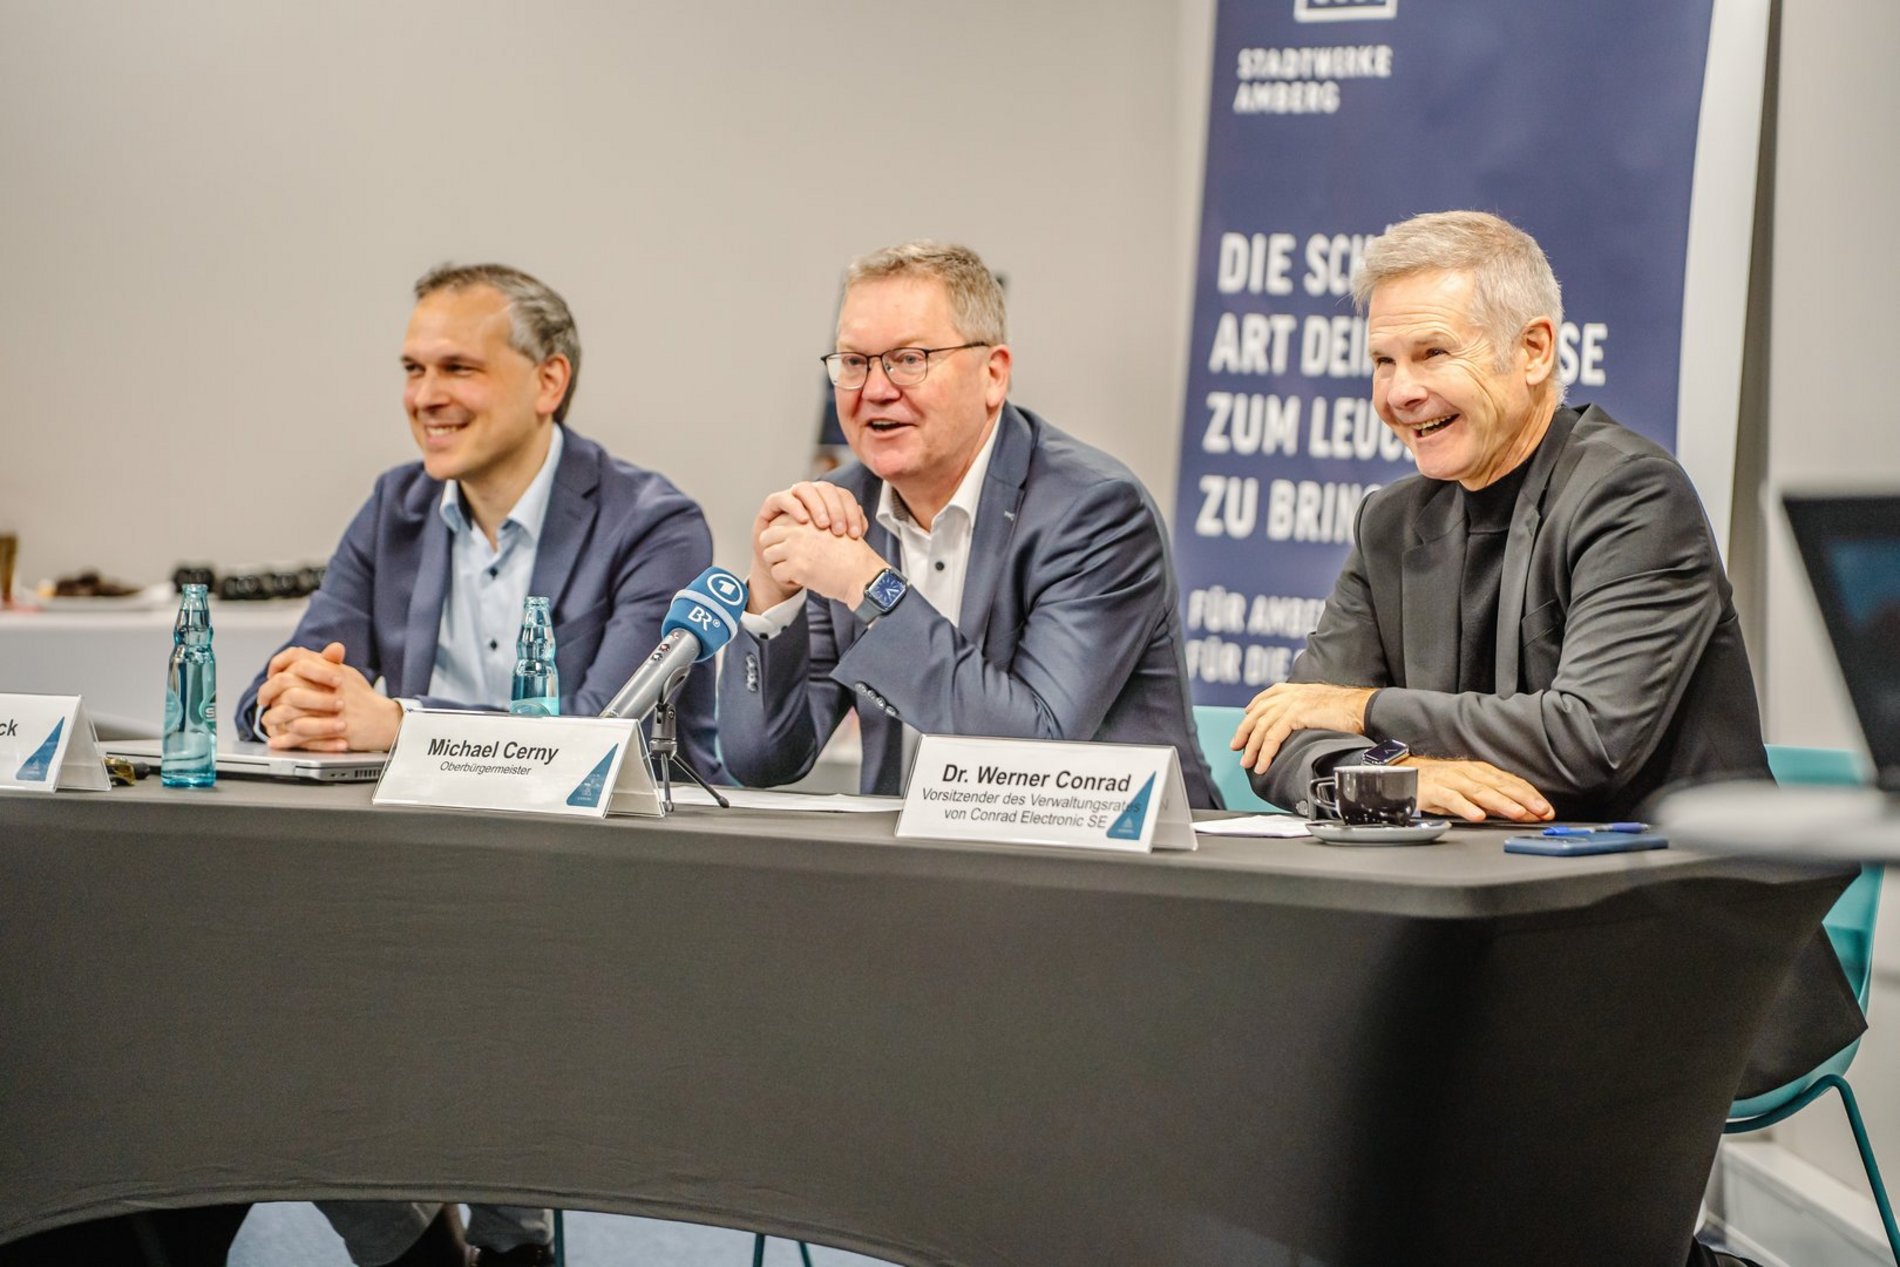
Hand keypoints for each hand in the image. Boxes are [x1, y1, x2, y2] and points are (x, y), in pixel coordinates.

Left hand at [256, 642, 402, 751]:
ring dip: (273, 716)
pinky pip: (300, 735)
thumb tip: (300, 656)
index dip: (279, 663)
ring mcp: (329, 709)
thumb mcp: (347, 674)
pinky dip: (284, 739)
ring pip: (288, 710)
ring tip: (268, 721)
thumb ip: (325, 664)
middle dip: (268, 692)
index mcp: (332, 669)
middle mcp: (328, 686)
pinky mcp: (331, 731)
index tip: (272, 674)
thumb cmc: (365, 700)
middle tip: (263, 700)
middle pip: (286, 682)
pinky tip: (276, 740)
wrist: (386, 721)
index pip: (297, 656)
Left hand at [747, 482, 869, 610]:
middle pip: (766, 538)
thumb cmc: (851, 555)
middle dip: (775, 550)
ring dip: (779, 565)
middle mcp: (798, 530)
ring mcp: (795, 549)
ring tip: (796, 570)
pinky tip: (802, 579)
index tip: (791, 548)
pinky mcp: (796, 567)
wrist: (863, 574)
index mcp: (806, 518)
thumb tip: (791, 526)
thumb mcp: (832, 527)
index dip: (780, 538)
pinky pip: (776, 573)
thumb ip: (811, 525)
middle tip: (789, 561)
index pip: (776, 524)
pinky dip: (787, 580)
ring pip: (768, 555)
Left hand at [1231, 681, 1374, 772]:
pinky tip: (1263, 764)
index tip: (1244, 726)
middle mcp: (1289, 694)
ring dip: (1253, 747)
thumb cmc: (1347, 709)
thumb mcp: (1319, 705)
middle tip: (1236, 747)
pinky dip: (1265, 752)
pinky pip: (1273, 736)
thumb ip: (1303, 710)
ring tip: (1248, 763)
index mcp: (1294, 689)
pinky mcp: (1296, 714)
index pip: (1264, 699)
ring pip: (1262, 727)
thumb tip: (1296, 724)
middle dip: (1244, 732)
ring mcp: (1292, 703)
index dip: (1251, 712)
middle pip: (1257, 713)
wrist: (1362, 708)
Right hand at [1407, 756, 1552, 822]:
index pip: (1511, 783)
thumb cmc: (1439, 784)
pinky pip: (1452, 799)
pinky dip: (1466, 807)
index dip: (1530, 795)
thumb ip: (1492, 801)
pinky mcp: (1434, 790)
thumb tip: (1520, 812)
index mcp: (1480, 772)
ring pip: (1481, 792)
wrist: (1403, 774)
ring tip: (1517, 813)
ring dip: (1501, 803)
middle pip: (1500, 786)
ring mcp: (1452, 781)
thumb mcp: (1469, 790)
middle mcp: (1469, 774)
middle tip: (1540, 811)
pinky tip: (1478, 816)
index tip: (1546, 809)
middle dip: (1523, 799)